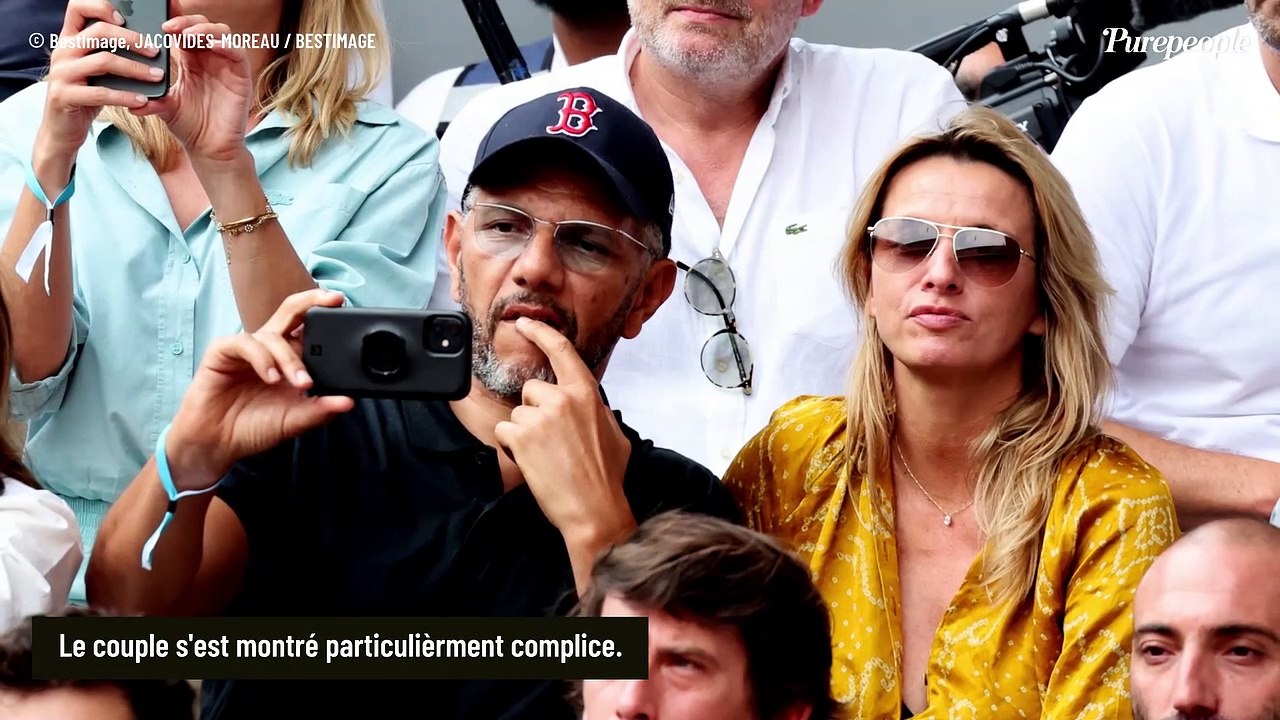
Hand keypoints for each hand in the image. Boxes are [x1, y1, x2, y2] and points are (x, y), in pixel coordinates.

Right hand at [36, 0, 160, 174]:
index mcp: (69, 39)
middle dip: (132, 39)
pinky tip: (143, 100)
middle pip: (99, 32)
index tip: (126, 18)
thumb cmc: (86, 95)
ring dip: (136, 68)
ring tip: (157, 76)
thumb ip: (109, 52)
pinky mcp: (65, 96)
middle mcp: (62, 51)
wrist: (62, 129)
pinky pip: (102, 93)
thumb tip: (146, 41)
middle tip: (156, 50)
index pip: (77, 7)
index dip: (101, 6)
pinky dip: (126, 96)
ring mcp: (61, 73)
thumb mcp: (95, 70)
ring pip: (104, 61)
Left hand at [134, 15, 253, 165]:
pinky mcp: (241, 75)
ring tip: (185, 35)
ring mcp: (226, 65)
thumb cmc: (190, 127)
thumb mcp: (165, 108)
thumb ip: (151, 99)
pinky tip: (209, 44)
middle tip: (167, 26)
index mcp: (190, 61)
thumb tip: (129, 101)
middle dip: (185, 21)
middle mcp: (209, 59)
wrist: (209, 149)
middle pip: (201, 25)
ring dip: (202, 28)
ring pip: (220, 32)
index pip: (183, 30)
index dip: (173, 18)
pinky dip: (225, 43)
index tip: (156, 13)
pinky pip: (237, 50)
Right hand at [166, 289, 354, 489]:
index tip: (346, 310)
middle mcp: (270, 348)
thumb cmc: (254, 427)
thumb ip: (320, 410)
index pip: (310, 329)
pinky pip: (245, 343)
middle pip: (292, 311)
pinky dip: (262, 359)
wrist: (218, 443)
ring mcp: (247, 348)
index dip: (327, 318)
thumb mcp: (294, 420)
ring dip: (290, 359)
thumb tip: (349, 402)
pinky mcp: (223, 352)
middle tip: (333, 300)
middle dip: (313, 301)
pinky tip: (270, 378)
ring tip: (300, 384)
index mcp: (290, 358)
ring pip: (273, 335)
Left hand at [494, 317, 635, 542]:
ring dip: (524, 433)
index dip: (541, 332)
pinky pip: (504, 431)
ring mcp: (541, 416)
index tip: (526, 323)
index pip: (561, 351)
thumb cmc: (607, 476)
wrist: (594, 509)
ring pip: (518, 413)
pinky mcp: (522, 436)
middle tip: (552, 441)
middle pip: (532, 389)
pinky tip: (533, 462)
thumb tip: (585, 403)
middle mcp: (563, 399)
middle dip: (535, 411)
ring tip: (546, 456)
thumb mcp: (613, 432)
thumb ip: (595, 408)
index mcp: (587, 393)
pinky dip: (512, 447)